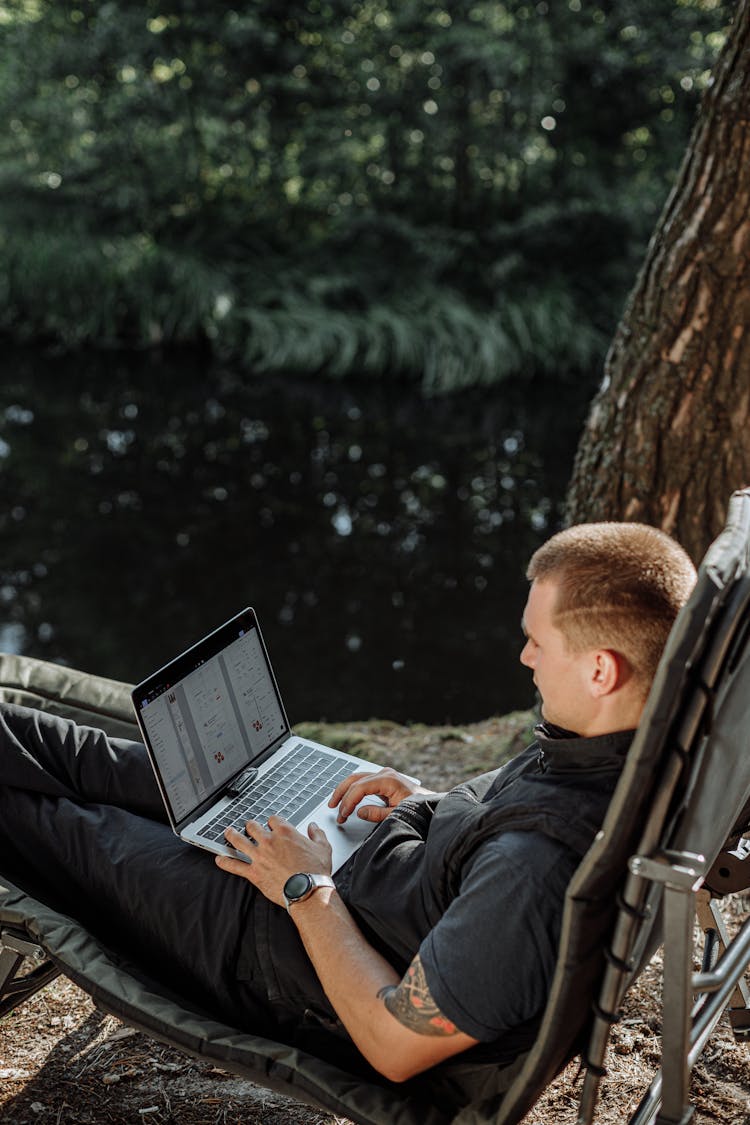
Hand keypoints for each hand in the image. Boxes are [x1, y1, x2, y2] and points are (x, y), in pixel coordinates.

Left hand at [215, 816, 332, 907]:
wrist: (307, 891)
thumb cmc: (315, 871)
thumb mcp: (323, 848)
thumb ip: (317, 834)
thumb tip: (314, 827)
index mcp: (285, 833)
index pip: (273, 819)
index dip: (272, 821)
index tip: (271, 824)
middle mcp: (269, 841)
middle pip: (253, 827)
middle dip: (250, 825)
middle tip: (248, 826)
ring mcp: (259, 857)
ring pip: (239, 841)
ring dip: (232, 836)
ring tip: (228, 832)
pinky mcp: (254, 873)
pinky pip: (235, 866)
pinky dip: (226, 862)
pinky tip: (219, 859)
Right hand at [328, 767, 432, 824]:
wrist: (431, 803)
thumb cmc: (418, 808)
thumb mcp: (397, 814)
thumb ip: (377, 814)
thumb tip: (358, 812)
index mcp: (388, 780)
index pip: (360, 788)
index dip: (348, 801)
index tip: (343, 814)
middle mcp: (385, 773)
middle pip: (355, 779)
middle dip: (341, 793)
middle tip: (332, 807)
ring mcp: (384, 775)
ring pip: (357, 778)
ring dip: (345, 790)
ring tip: (335, 803)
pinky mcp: (384, 779)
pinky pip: (364, 781)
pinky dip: (353, 789)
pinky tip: (347, 798)